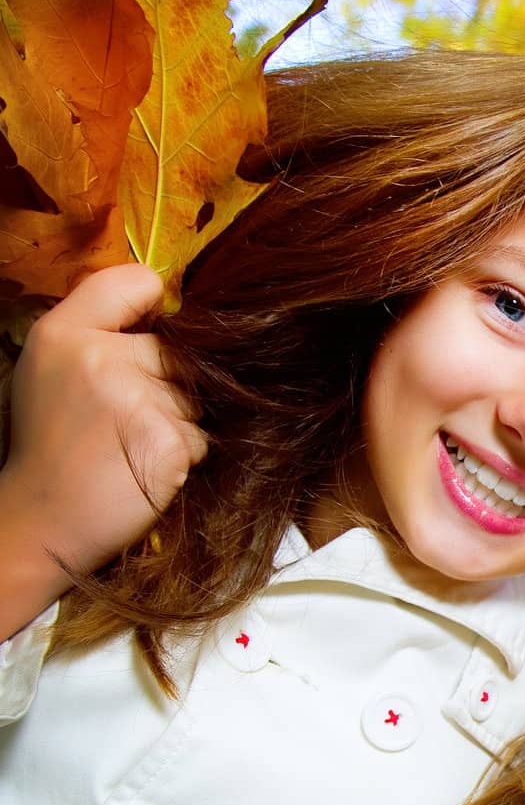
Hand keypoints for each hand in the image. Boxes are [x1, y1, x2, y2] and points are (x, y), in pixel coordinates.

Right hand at [0, 264, 204, 633]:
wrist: (42, 522)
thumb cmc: (55, 447)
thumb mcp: (54, 370)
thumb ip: (103, 329)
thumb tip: (170, 304)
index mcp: (63, 332)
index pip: (135, 282)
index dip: (156, 305)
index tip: (151, 330)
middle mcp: (97, 357)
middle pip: (178, 353)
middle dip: (169, 385)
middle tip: (126, 421)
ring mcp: (134, 399)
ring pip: (195, 398)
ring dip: (180, 424)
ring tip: (134, 447)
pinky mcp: (167, 442)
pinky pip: (202, 437)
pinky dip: (186, 456)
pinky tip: (148, 469)